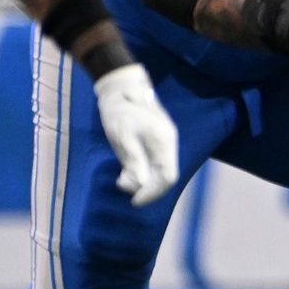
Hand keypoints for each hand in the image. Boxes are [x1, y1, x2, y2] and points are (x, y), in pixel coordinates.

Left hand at [93, 65, 178, 205]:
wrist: (121, 87)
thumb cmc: (120, 111)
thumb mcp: (122, 137)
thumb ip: (133, 162)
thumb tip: (138, 186)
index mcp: (164, 142)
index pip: (167, 176)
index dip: (152, 192)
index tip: (135, 201)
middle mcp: (168, 144)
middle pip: (165, 175)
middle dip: (146, 188)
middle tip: (125, 190)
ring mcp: (162, 143)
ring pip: (158, 171)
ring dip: (141, 180)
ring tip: (121, 179)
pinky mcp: (154, 142)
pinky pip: (152, 163)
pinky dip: (140, 172)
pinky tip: (125, 172)